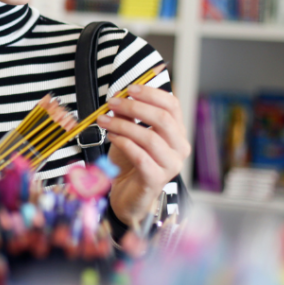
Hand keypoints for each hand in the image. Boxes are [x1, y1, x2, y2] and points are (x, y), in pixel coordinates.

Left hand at [97, 84, 190, 226]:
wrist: (128, 195)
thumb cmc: (130, 163)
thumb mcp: (128, 134)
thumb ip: (127, 116)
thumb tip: (119, 97)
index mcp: (176, 132)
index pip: (172, 105)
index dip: (151, 93)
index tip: (129, 88)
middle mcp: (179, 148)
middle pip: (163, 119)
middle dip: (134, 107)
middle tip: (112, 103)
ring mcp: (170, 165)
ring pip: (150, 138)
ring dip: (123, 125)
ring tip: (104, 121)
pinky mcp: (156, 179)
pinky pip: (140, 156)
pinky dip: (124, 143)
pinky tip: (111, 137)